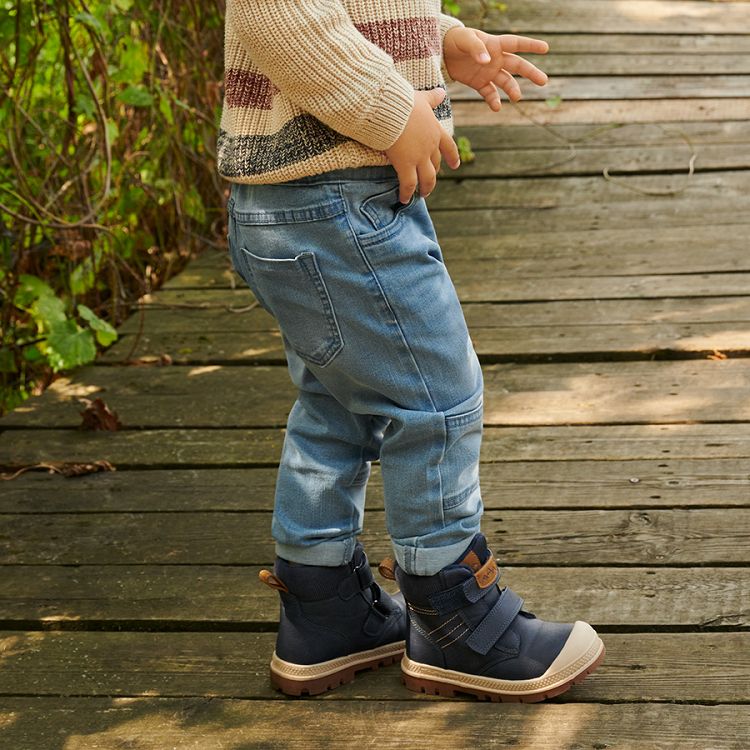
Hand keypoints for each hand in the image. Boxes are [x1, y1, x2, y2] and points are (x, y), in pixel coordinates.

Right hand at [384, 88, 460, 203]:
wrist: (390, 109)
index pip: (448, 146)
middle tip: (430, 183)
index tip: (456, 165)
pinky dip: (407, 193)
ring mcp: (419, 157)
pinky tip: (404, 199)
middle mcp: (430, 146)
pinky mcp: (406, 165)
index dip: (453, 156)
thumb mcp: (421, 98)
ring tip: (422, 195)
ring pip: (427, 178)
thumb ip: (432, 99)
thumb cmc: (403, 101)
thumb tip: (441, 91)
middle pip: (436, 165)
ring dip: (425, 188)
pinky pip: (409, 184)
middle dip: (434, 174)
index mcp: (435, 130)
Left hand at [443, 27, 549, 110]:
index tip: (546, 48)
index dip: (531, 46)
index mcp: (495, 44)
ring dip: (513, 89)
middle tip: (544, 81)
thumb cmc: (455, 40)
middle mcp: (496, 59)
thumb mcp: (464, 40)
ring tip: (517, 98)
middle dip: (531, 73)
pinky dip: (494, 101)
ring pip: (506, 82)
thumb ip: (476, 49)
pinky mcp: (479, 84)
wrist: (442, 52)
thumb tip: (488, 62)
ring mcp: (489, 72)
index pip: (516, 44)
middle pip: (517, 66)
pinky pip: (490, 93)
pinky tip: (497, 107)